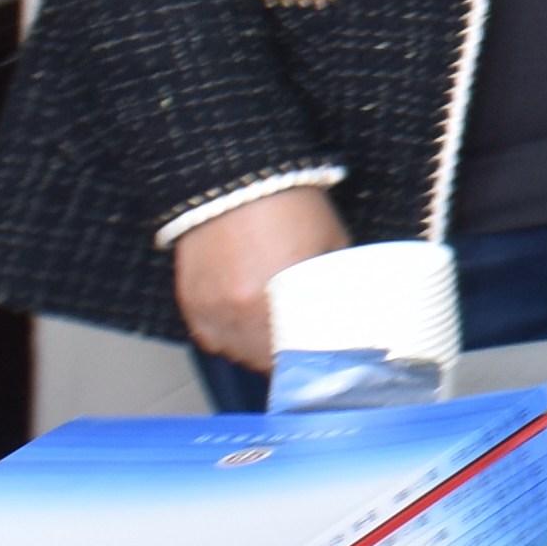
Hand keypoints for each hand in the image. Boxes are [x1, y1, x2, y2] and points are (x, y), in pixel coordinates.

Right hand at [172, 189, 348, 366]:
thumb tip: (356, 312)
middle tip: (305, 354)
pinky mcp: (190, 302)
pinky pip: (211, 338)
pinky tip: (248, 328)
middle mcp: (237, 310)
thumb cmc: (288, 207)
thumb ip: (338, 285)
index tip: (324, 365)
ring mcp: (209, 308)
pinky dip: (230, 339)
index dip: (312, 364)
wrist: (237, 180)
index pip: (296, 357)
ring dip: (258, 354)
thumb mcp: (330, 246)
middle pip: (264, 361)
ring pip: (236, 353)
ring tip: (279, 341)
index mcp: (278, 298)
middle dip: (287, 362)